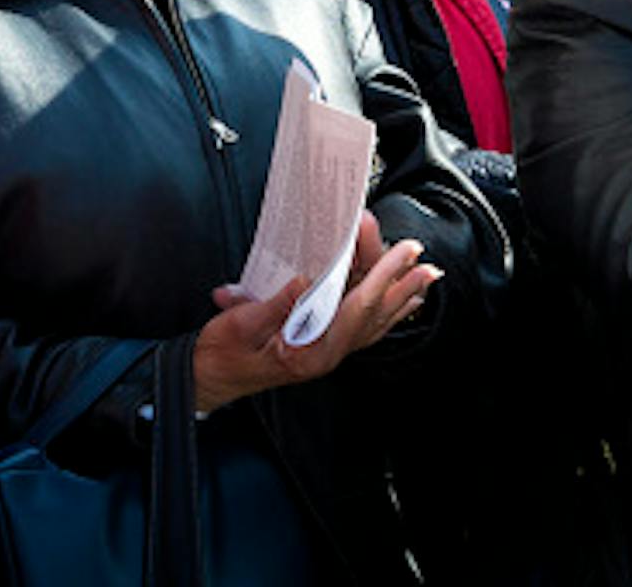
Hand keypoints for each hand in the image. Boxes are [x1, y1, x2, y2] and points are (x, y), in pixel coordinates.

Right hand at [191, 212, 438, 413]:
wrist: (208, 377)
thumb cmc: (222, 353)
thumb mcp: (242, 325)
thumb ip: (277, 304)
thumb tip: (305, 281)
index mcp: (311, 352)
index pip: (356, 309)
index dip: (381, 277)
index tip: (401, 253)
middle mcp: (326, 354)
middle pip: (372, 314)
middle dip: (398, 281)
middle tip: (419, 254)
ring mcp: (326, 352)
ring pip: (373, 322)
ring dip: (399, 296)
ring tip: (424, 274)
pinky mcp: (321, 345)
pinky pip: (362, 326)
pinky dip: (383, 310)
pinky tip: (398, 300)